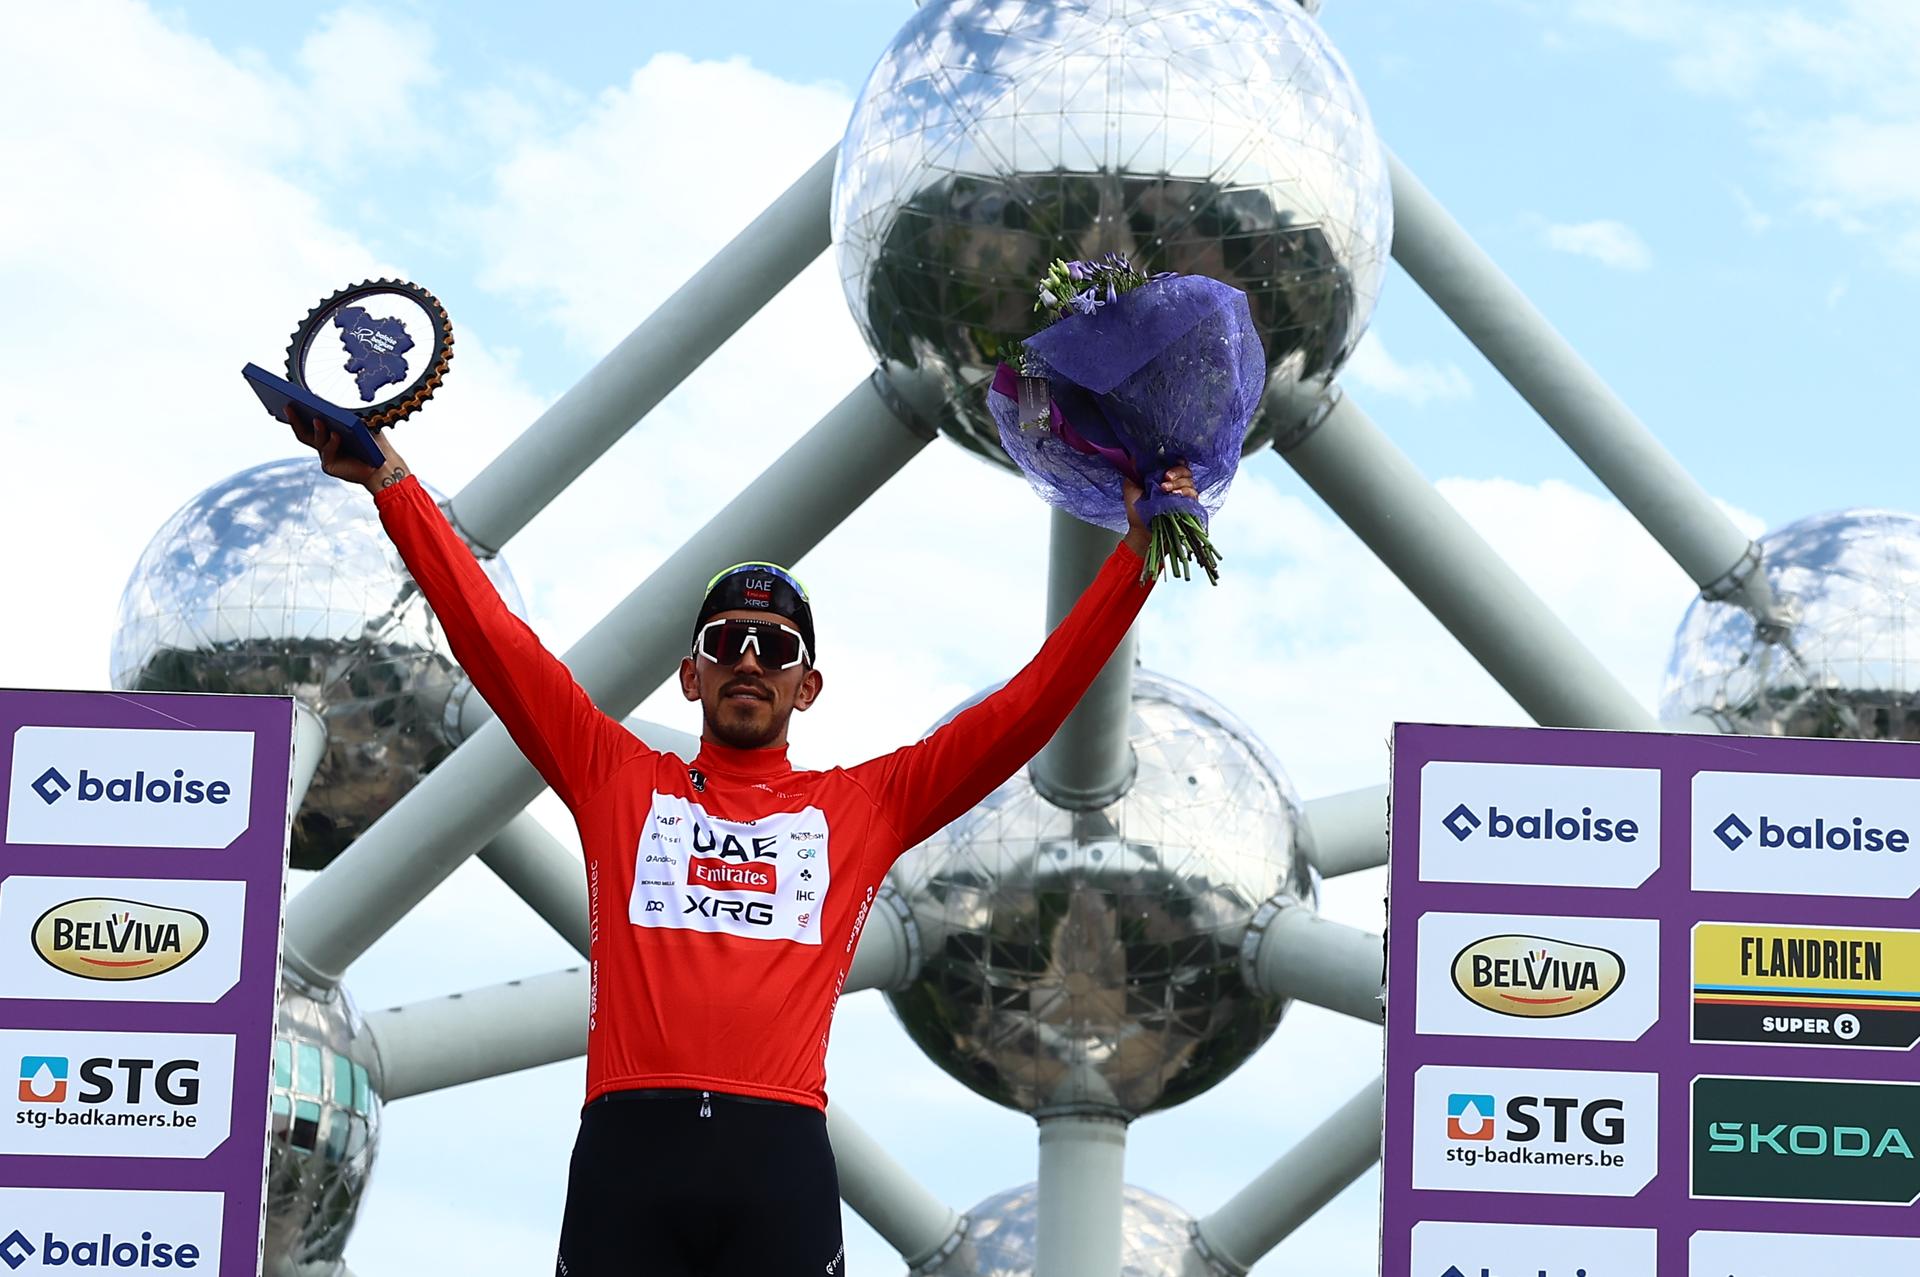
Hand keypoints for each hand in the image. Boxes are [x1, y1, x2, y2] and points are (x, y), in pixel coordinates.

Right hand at [285, 405, 408, 493]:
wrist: (384, 465)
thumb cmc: (371, 443)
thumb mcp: (356, 423)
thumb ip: (339, 413)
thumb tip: (319, 397)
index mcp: (326, 434)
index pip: (306, 422)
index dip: (294, 412)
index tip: (287, 398)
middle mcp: (322, 445)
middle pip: (302, 431)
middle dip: (294, 419)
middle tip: (289, 405)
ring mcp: (324, 455)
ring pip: (315, 440)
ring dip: (317, 429)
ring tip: (318, 418)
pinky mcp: (329, 466)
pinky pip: (328, 451)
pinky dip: (332, 442)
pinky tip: (336, 434)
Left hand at [1122, 462, 1196, 558]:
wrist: (1140, 530)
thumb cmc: (1136, 510)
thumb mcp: (1130, 486)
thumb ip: (1134, 469)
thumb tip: (1135, 453)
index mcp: (1163, 477)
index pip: (1176, 463)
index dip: (1175, 461)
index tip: (1166, 466)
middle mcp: (1175, 484)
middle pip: (1185, 470)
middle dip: (1176, 472)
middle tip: (1165, 477)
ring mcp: (1182, 494)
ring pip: (1190, 481)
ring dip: (1178, 483)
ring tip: (1165, 490)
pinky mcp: (1187, 505)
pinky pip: (1193, 494)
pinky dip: (1184, 492)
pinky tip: (1175, 495)